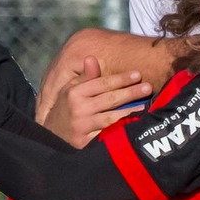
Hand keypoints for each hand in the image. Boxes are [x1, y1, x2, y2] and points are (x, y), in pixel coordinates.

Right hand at [35, 55, 151, 146]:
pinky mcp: (84, 142)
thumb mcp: (71, 90)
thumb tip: (91, 57)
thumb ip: (85, 77)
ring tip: (144, 105)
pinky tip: (131, 124)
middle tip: (148, 87)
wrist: (52, 135)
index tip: (137, 74)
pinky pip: (107, 134)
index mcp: (74, 92)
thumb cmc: (65, 109)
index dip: (121, 79)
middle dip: (130, 93)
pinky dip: (120, 129)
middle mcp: (78, 108)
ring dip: (129, 111)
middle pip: (110, 99)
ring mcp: (82, 126)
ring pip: (110, 117)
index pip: (102, 83)